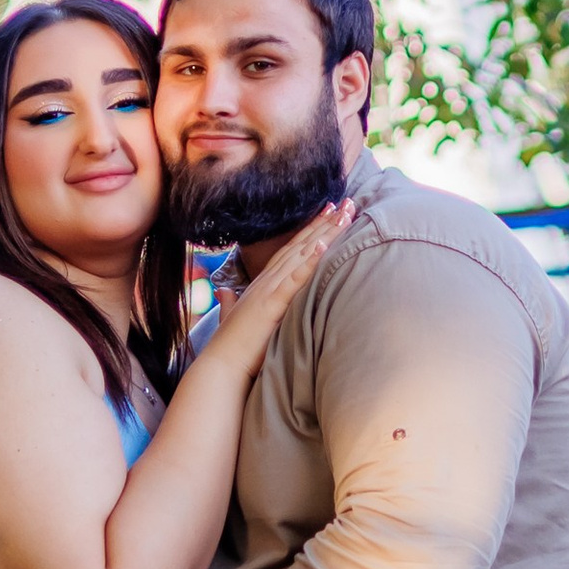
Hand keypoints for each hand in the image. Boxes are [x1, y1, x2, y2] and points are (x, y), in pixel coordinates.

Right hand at [208, 200, 357, 371]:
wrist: (222, 366)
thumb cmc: (232, 347)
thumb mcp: (233, 317)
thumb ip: (230, 301)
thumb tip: (223, 291)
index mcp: (263, 284)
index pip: (291, 250)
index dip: (310, 230)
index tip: (328, 212)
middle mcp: (266, 281)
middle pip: (301, 245)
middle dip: (324, 223)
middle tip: (346, 202)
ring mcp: (268, 290)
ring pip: (301, 254)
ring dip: (324, 233)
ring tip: (344, 214)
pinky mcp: (271, 305)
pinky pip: (293, 279)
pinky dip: (309, 261)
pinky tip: (323, 245)